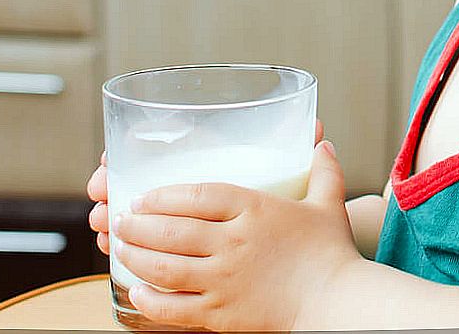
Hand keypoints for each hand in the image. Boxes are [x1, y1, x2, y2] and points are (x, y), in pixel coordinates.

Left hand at [111, 133, 358, 331]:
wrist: (338, 304)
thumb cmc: (333, 255)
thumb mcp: (328, 204)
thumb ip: (323, 172)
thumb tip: (323, 144)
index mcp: (255, 210)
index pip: (198, 194)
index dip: (164, 194)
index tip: (145, 196)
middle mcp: (233, 243)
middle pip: (171, 230)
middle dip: (138, 224)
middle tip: (122, 219)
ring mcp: (224, 281)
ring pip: (164, 266)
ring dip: (135, 256)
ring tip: (121, 247)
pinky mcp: (221, 314)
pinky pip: (173, 308)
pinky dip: (149, 299)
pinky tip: (136, 290)